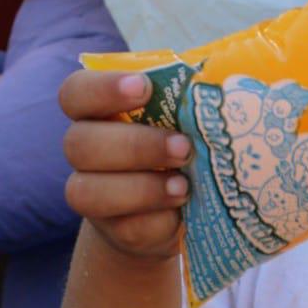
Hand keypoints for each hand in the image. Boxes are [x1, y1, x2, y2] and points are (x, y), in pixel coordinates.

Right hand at [59, 70, 192, 260]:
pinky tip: (182, 213)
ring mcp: (93, 192)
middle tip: (183, 147)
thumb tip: (231, 77)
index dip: (102, 89)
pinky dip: (158, 221)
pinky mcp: (114, 230)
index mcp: (98, 110)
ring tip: (183, 186)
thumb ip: (194, 94)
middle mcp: (85, 150)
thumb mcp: (188, 114)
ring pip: (87, 192)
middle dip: (134, 146)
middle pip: (78, 144)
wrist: (178, 207)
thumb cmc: (182, 140)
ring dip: (140, 189)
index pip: (76, 92)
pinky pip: (126, 229)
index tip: (144, 88)